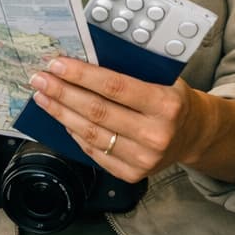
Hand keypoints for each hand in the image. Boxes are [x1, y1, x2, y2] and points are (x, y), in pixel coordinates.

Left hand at [28, 58, 203, 183]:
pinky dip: (75, 134)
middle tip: (40, 79)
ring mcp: (143, 159)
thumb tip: (85, 60)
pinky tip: (63, 119)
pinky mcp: (132, 174)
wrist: (193, 135)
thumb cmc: (174, 100)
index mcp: (166, 104)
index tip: (57, 65)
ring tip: (44, 97)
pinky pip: (95, 152)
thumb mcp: (163, 79)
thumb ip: (132, 72)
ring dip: (62, 113)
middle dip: (63, 92)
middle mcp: (155, 134)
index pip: (115, 86)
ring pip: (91, 133)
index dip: (82, 75)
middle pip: (97, 111)